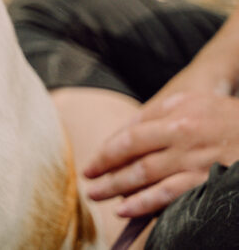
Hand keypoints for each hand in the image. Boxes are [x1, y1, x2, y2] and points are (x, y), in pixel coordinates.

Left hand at [84, 91, 238, 216]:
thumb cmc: (220, 114)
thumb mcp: (187, 102)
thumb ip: (154, 115)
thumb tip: (122, 134)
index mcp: (174, 113)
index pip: (130, 135)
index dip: (107, 152)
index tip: (92, 164)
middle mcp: (182, 135)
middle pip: (133, 156)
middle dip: (106, 171)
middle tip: (88, 181)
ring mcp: (195, 159)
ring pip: (146, 176)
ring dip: (119, 188)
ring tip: (99, 195)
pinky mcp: (207, 180)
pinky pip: (170, 194)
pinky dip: (146, 203)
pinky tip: (127, 208)